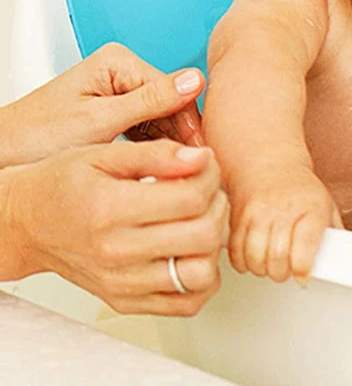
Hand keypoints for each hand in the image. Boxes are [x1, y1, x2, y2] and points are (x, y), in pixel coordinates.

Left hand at [1, 43, 205, 166]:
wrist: (2, 160)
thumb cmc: (35, 138)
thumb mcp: (97, 122)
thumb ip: (148, 102)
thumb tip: (194, 81)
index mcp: (117, 62)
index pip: (174, 89)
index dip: (190, 124)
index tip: (202, 155)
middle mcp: (119, 72)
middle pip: (170, 104)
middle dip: (181, 138)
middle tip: (194, 172)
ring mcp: (116, 94)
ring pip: (161, 120)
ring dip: (169, 146)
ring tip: (180, 176)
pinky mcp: (112, 115)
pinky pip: (145, 130)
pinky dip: (153, 149)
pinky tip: (158, 171)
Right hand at [3, 140, 227, 315]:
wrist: (28, 222)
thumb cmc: (63, 184)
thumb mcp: (105, 152)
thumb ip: (157, 154)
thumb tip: (200, 158)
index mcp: (111, 210)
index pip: (191, 198)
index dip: (210, 174)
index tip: (204, 162)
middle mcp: (117, 253)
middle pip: (203, 235)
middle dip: (217, 202)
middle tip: (206, 187)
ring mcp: (123, 283)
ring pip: (201, 274)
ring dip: (213, 243)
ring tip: (200, 218)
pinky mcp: (127, 301)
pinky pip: (186, 304)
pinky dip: (202, 278)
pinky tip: (191, 249)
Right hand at [229, 165, 342, 285]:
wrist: (271, 165)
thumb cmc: (301, 190)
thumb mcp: (326, 206)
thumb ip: (334, 235)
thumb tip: (344, 260)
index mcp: (311, 209)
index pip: (305, 244)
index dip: (302, 267)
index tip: (303, 274)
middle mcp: (284, 209)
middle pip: (277, 256)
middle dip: (281, 273)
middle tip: (286, 270)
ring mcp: (259, 212)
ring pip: (254, 256)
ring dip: (262, 269)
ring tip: (270, 264)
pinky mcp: (239, 217)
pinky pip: (236, 251)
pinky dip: (243, 262)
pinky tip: (253, 258)